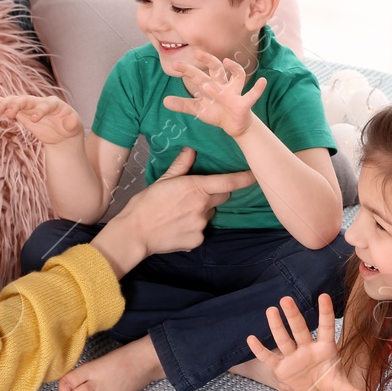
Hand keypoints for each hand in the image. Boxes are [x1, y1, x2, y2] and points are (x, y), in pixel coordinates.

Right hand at [0, 93, 82, 144]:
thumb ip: (73, 123)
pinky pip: (9, 107)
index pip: (45, 104)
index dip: (40, 110)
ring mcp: (29, 107)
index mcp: (53, 103)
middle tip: (9, 113)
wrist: (61, 133)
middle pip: (26, 100)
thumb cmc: (69, 128)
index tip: (34, 119)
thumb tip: (73, 121)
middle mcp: (39, 102)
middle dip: (17, 105)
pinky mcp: (22, 113)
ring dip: (5, 105)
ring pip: (15, 102)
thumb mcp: (74, 127)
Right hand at [91, 148, 254, 273]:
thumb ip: (181, 166)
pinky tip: (177, 226)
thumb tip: (191, 150)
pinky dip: (194, 227)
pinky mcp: (197, 240)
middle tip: (195, 195)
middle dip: (215, 194)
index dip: (245, 178)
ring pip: (210, 215)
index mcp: (195, 188)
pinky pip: (201, 231)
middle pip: (222, 198)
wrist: (135, 233)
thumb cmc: (145, 204)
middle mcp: (203, 206)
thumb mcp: (162, 180)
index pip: (228, 182)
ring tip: (179, 213)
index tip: (256, 175)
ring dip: (201, 212)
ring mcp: (201, 225)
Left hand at [162, 50, 266, 137]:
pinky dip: (258, 89)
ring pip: (236, 78)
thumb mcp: (198, 109)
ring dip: (232, 70)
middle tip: (198, 52)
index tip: (175, 65)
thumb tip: (164, 101)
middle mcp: (224, 85)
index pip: (198, 74)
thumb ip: (183, 104)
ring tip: (227, 63)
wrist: (234, 126)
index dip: (187, 69)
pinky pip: (252, 95)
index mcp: (212, 85)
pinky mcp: (243, 104)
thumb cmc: (217, 112)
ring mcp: (235, 93)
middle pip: (218, 68)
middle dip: (209, 60)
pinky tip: (262, 82)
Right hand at [246, 292, 353, 390]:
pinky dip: (260, 351)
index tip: (324, 296)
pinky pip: (269, 358)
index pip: (326, 328)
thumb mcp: (341, 386)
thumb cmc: (328, 380)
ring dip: (276, 326)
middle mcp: (307, 348)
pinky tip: (251, 339)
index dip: (325, 313)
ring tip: (271, 310)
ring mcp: (293, 356)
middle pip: (300, 329)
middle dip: (293, 315)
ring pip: (284, 339)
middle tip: (286, 300)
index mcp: (325, 348)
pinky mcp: (281, 367)